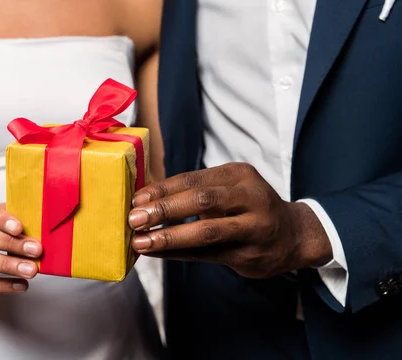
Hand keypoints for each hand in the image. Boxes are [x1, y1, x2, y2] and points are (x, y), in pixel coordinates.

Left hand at [128, 163, 332, 277]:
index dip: (162, 189)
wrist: (294, 235)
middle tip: (134, 218)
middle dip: (163, 209)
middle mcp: (251, 197)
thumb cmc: (249, 207)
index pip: (193, 179)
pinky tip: (157, 253)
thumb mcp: (230, 187)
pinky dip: (178, 254)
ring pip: (206, 231)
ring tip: (141, 241)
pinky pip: (207, 255)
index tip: (136, 199)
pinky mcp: (250, 255)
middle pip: (201, 201)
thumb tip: (147, 198)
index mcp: (239, 175)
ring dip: (169, 236)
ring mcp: (254, 228)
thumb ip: (196, 191)